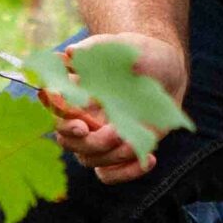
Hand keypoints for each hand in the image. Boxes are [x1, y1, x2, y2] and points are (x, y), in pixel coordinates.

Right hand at [43, 32, 184, 185]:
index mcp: (75, 94)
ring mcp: (99, 137)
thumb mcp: (122, 47)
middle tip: (116, 133)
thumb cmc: (140, 54)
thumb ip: (95, 49)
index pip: (55, 113)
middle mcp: (82, 118)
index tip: (82, 124)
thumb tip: (71, 53)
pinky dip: (127, 173)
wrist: (167, 70)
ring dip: (114, 155)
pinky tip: (150, 159)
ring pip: (89, 160)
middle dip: (91, 143)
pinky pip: (109, 175)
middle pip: (68, 142)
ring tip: (136, 140)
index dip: (62, 122)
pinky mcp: (118, 152)